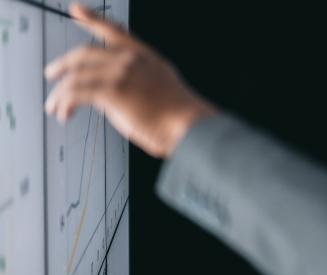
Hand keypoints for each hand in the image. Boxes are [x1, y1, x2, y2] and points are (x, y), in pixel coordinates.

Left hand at [44, 2, 215, 157]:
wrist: (188, 125)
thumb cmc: (179, 114)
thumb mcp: (159, 84)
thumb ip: (134, 80)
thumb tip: (111, 91)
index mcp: (143, 55)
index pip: (112, 30)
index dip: (91, 18)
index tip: (77, 10)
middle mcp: (129, 59)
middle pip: (84, 53)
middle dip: (62, 64)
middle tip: (52, 74)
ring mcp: (120, 72)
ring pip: (75, 75)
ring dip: (60, 92)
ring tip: (55, 106)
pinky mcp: (111, 90)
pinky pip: (76, 93)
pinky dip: (65, 104)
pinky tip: (66, 113)